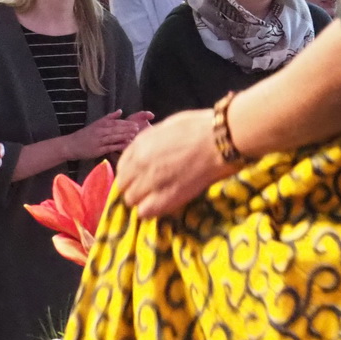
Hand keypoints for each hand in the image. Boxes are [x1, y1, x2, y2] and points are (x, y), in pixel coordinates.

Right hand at [63, 110, 153, 160]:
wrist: (71, 145)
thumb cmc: (85, 135)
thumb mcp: (96, 124)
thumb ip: (109, 117)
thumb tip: (120, 111)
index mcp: (100, 125)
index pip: (115, 123)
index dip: (125, 123)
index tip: (134, 124)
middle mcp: (99, 132)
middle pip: (115, 129)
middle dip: (127, 129)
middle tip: (137, 128)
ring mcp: (98, 141)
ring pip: (113, 137)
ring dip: (124, 136)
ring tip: (134, 135)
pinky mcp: (97, 150)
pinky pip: (110, 147)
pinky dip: (118, 146)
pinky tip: (125, 145)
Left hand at [115, 109, 235, 218]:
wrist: (218, 141)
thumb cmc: (197, 128)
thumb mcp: (166, 127)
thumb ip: (151, 142)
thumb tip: (147, 151)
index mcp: (139, 146)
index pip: (121, 168)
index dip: (130, 174)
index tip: (139, 177)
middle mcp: (139, 165)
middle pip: (124, 187)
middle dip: (134, 188)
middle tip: (149, 188)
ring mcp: (151, 183)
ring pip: (132, 201)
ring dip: (142, 200)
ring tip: (157, 197)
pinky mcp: (166, 198)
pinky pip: (146, 212)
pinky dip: (151, 210)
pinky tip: (162, 204)